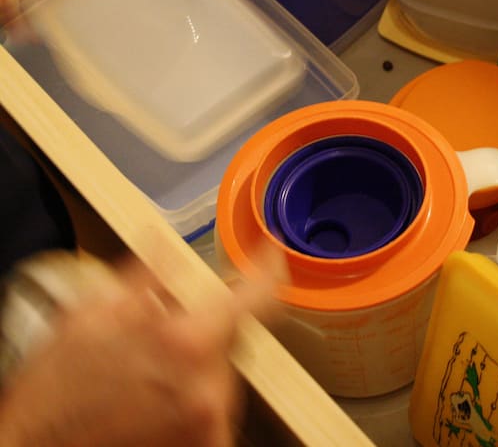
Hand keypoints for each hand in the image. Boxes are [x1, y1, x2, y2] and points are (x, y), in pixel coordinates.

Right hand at [0, 251, 282, 446]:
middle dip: (208, 327)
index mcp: (187, 342)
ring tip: (149, 373)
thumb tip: (167, 238)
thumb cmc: (58, 385)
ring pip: (226, 371)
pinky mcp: (207, 442)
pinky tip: (158, 397)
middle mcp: (211, 386)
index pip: (259, 297)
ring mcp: (211, 420)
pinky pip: (217, 406)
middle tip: (164, 335)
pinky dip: (196, 396)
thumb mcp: (91, 314)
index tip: (271, 254)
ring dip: (200, 364)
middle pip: (236, 337)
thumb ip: (144, 273)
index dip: (269, 269)